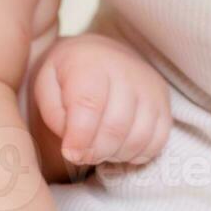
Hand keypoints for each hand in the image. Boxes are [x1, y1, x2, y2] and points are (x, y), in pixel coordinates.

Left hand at [34, 32, 171, 166]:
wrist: (97, 54)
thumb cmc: (66, 75)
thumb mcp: (46, 86)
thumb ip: (54, 115)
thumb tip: (74, 146)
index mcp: (90, 62)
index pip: (90, 105)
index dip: (80, 137)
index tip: (70, 153)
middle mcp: (125, 70)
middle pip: (116, 126)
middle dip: (96, 151)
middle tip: (83, 155)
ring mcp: (149, 86)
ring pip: (139, 137)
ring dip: (116, 154)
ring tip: (98, 149)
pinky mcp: (164, 101)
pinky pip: (158, 141)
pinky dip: (138, 153)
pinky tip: (119, 148)